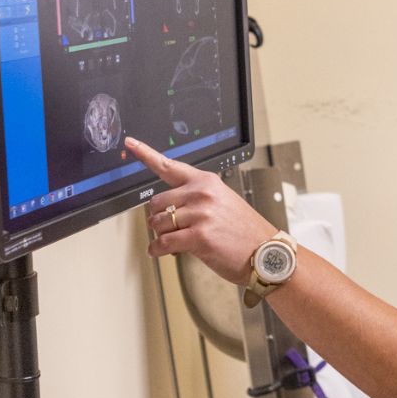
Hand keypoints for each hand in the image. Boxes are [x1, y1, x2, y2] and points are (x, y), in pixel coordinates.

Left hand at [125, 137, 275, 283]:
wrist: (266, 253)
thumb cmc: (245, 232)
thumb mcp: (224, 202)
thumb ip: (196, 197)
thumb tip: (167, 208)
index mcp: (207, 182)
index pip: (170, 166)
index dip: (146, 154)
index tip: (131, 144)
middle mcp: (202, 194)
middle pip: (156, 202)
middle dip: (158, 218)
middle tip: (171, 228)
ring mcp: (200, 214)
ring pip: (157, 224)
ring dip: (160, 236)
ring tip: (176, 241)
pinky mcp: (198, 236)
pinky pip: (163, 242)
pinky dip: (157, 249)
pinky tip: (160, 251)